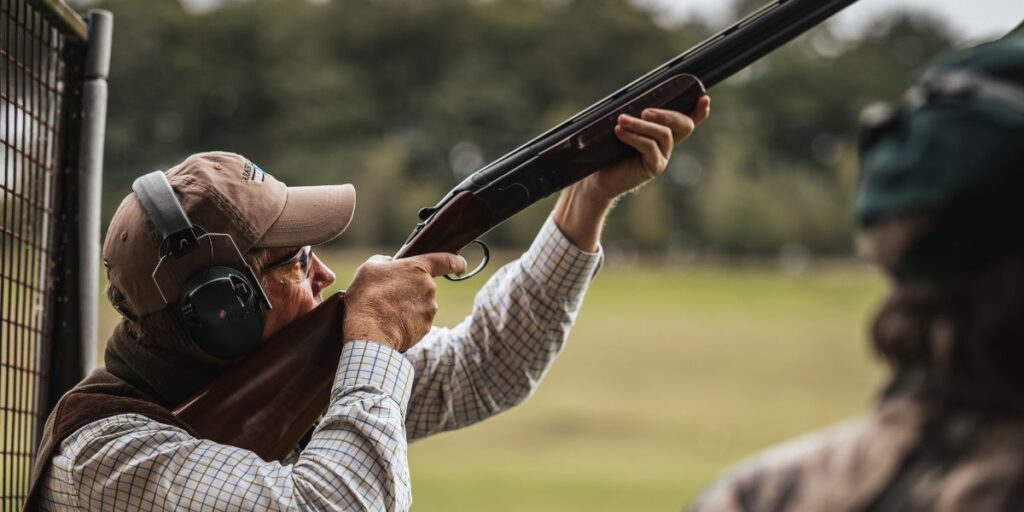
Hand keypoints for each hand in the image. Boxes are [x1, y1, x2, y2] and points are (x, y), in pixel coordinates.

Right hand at [343, 253, 466, 351]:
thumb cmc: (367, 297)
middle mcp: (429, 288)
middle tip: (389, 296)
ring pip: (420, 305)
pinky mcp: (425, 328)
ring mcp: (429, 310)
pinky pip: (417, 322)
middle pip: (424, 286)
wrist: (369, 333)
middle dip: (410, 290)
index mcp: (418, 269)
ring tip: (386, 312)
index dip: (456, 262)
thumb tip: (390, 263)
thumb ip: (384, 261)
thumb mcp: (369, 268)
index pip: (446, 260)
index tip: (460, 265)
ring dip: (407, 307)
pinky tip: (391, 324)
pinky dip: (406, 323)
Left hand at [576, 95, 710, 204]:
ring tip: (622, 119)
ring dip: (642, 125)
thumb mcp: (622, 129)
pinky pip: (649, 147)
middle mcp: (667, 145)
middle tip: (645, 111)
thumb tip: (630, 98)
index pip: (687, 121)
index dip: (699, 112)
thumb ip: (632, 116)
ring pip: (663, 134)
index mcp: (662, 133)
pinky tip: (619, 131)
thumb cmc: (608, 151)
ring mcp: (663, 156)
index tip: (704, 99)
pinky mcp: (653, 167)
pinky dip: (634, 137)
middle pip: (682, 125)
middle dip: (667, 114)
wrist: (598, 178)